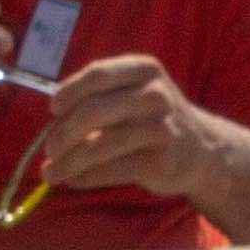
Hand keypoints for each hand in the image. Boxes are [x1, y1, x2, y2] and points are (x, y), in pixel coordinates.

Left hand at [29, 56, 232, 202]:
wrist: (200, 149)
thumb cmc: (152, 119)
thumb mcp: (133, 94)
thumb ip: (97, 100)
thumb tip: (51, 126)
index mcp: (144, 69)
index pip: (98, 75)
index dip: (69, 92)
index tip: (53, 110)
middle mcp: (155, 94)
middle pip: (94, 111)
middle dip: (63, 133)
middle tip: (49, 148)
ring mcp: (160, 127)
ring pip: (100, 145)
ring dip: (68, 162)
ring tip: (51, 173)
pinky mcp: (160, 160)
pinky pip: (111, 170)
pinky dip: (85, 177)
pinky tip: (74, 180)